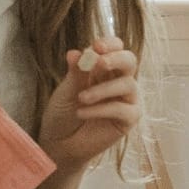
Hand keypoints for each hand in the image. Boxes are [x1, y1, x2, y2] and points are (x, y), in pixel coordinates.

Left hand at [39, 35, 140, 173]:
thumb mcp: (66, 90)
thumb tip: (76, 52)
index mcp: (103, 69)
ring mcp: (126, 100)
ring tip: (81, 98)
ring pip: (128, 84)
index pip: (116, 48)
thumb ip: (75, 73)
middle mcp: (118, 81)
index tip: (96, 46)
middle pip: (130, 61)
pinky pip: (123, 109)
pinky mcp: (128, 120)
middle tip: (99, 62)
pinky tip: (82, 113)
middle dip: (116, 58)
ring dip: (103, 89)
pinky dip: (102, 109)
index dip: (110, 44)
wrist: (59, 143)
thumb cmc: (63, 114)